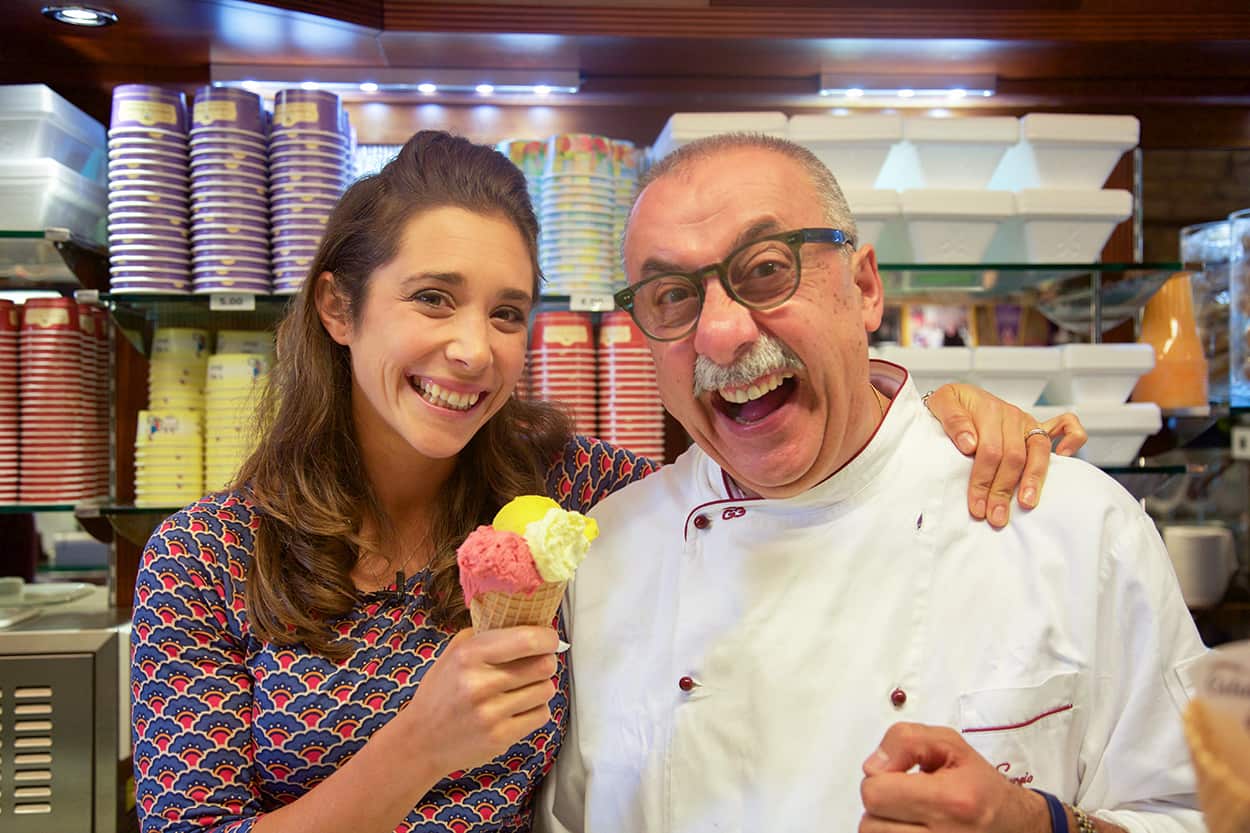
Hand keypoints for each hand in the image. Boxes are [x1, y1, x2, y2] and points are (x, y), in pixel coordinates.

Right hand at [401, 626, 558, 776]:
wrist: (421, 741)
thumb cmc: (440, 693)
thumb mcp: (454, 653)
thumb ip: (487, 635)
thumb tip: (528, 623)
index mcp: (469, 655)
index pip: (527, 640)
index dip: (547, 638)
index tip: (548, 639)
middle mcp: (480, 684)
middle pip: (543, 665)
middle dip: (546, 661)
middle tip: (537, 663)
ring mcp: (491, 713)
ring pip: (546, 690)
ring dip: (540, 686)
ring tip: (523, 688)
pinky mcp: (500, 738)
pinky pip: (541, 715)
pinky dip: (536, 709)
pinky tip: (518, 708)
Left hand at [860, 722, 1049, 832]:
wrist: (1014, 824)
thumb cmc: (982, 786)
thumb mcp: (950, 744)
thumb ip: (905, 741)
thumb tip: (873, 766)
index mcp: (950, 800)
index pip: (876, 794)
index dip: (879, 779)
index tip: (897, 776)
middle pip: (869, 823)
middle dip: (881, 804)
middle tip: (904, 796)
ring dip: (885, 824)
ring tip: (910, 814)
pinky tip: (912, 827)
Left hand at [924, 384, 1087, 528]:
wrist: (956, 397)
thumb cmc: (949, 406)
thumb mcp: (940, 404)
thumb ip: (952, 421)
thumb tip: (969, 444)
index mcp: (987, 409)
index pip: (989, 450)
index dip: (982, 480)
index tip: (976, 505)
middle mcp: (1010, 415)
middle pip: (1013, 456)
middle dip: (1003, 490)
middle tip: (995, 516)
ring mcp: (1026, 421)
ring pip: (1038, 450)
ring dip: (1032, 480)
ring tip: (1026, 504)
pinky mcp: (1037, 426)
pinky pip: (1066, 425)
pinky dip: (1072, 440)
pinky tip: (1063, 458)